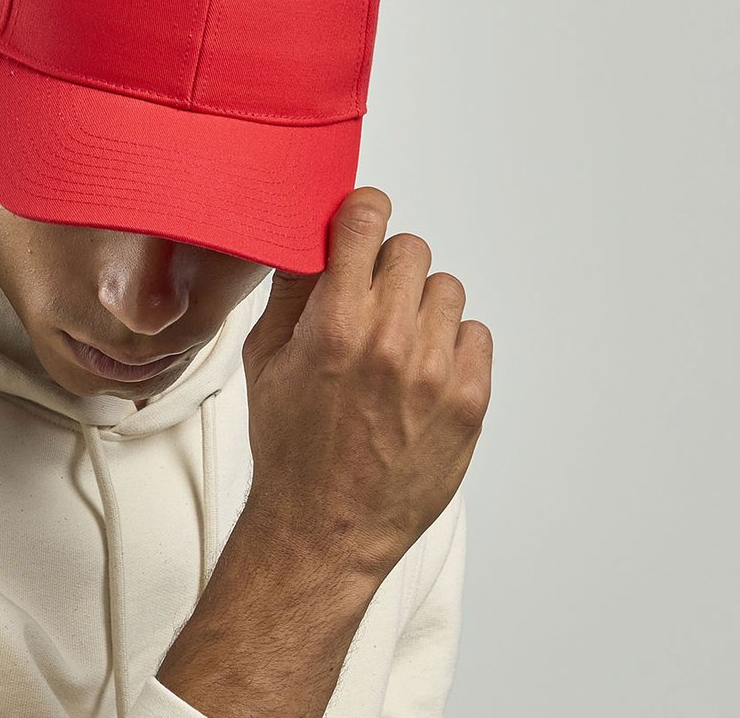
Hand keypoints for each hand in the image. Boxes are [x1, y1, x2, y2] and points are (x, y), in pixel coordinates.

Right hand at [239, 186, 492, 581]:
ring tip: (395, 346)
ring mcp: (436, 371)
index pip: (367, 221)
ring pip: (446, 289)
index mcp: (333, 325)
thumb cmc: (289, 446)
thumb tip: (308, 237)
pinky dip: (450, 345)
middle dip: (387, 267)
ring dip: (421, 305)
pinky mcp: (470, 400)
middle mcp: (389, 341)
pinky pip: (475, 334)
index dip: (363, 212)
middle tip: (369, 301)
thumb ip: (290, 292)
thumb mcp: (264, 361)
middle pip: (411, 249)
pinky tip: (419, 376)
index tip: (361, 221)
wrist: (326, 526)